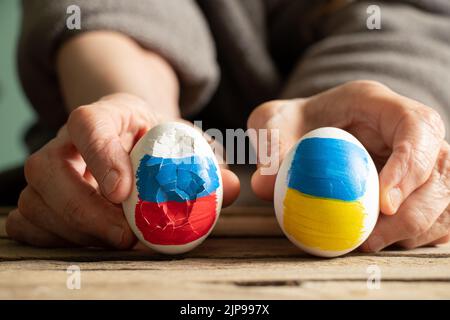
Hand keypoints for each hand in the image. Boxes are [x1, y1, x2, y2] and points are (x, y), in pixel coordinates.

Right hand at [6, 93, 239, 247]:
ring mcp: (49, 169)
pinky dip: (53, 237)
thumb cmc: (158, 141)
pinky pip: (26, 220)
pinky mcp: (41, 195)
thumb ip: (207, 164)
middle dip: (83, 209)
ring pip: (35, 199)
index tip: (121, 193)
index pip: (89, 124)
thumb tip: (229, 188)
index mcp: (106, 115)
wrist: (133, 138)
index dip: (101, 157)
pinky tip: (88, 240)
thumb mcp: (184, 142)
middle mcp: (66, 140)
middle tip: (124, 236)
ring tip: (117, 241)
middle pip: (48, 167)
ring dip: (74, 230)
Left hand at [248, 80, 448, 250]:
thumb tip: (264, 186)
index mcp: (379, 105)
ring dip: (415, 229)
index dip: (411, 165)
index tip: (384, 204)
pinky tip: (381, 242)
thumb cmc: (293, 123)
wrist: (305, 131)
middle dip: (414, 211)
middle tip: (371, 239)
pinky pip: (436, 216)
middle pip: (441, 169)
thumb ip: (269, 146)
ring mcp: (418, 160)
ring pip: (443, 198)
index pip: (417, 126)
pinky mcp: (416, 188)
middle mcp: (408, 132)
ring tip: (370, 244)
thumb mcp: (272, 123)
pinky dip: (415, 236)